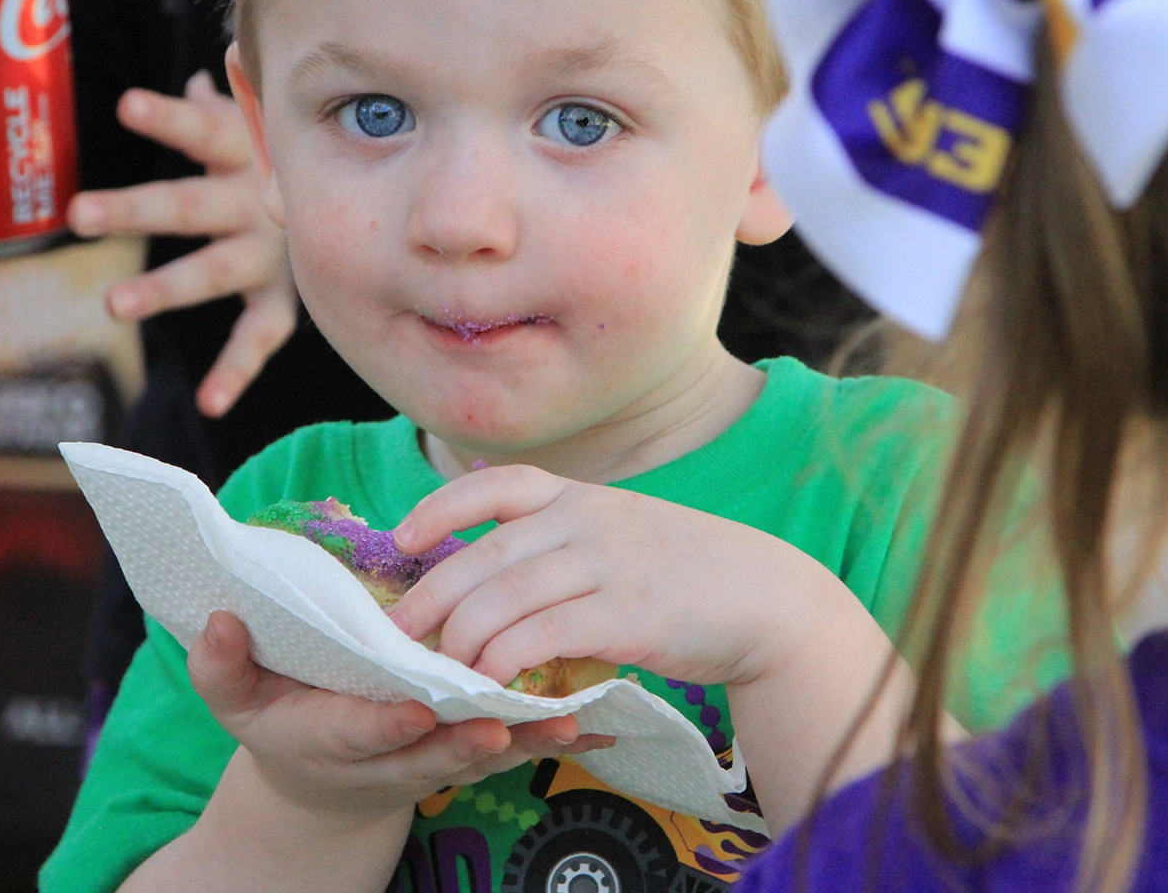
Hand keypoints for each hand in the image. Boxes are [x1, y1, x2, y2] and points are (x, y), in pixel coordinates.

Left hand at [69, 71, 297, 418]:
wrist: (379, 198)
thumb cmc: (299, 154)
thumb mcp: (268, 124)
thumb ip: (225, 107)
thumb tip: (195, 82)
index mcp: (249, 152)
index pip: (201, 130)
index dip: (167, 118)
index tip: (127, 106)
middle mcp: (259, 202)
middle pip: (190, 204)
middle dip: (136, 209)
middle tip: (80, 214)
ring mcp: (273, 253)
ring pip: (213, 271)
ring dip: (163, 289)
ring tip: (112, 304)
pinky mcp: (287, 297)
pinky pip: (261, 337)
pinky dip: (236, 371)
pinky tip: (210, 403)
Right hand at [189, 610, 613, 818]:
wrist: (321, 776)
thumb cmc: (279, 718)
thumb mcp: (237, 696)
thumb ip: (223, 665)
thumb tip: (216, 622)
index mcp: (333, 732)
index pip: (361, 729)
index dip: (389, 723)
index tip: (415, 708)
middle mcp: (391, 754)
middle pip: (434, 751)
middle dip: (469, 742)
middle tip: (504, 729)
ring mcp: (435, 756)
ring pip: (484, 752)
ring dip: (527, 741)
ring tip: (570, 724)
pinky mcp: (470, 747)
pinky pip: (515, 743)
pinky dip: (552, 734)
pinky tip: (601, 723)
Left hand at [390, 465, 924, 829]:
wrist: (767, 599)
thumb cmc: (690, 571)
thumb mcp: (626, 528)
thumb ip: (568, 535)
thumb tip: (500, 560)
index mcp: (581, 496)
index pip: (495, 483)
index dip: (441, 508)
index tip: (403, 537)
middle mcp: (587, 520)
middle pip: (483, 554)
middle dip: (432, 596)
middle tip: (400, 635)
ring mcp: (605, 565)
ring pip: (503, 599)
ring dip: (461, 640)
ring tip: (442, 672)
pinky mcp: (624, 616)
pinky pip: (541, 637)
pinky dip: (504, 661)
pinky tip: (490, 684)